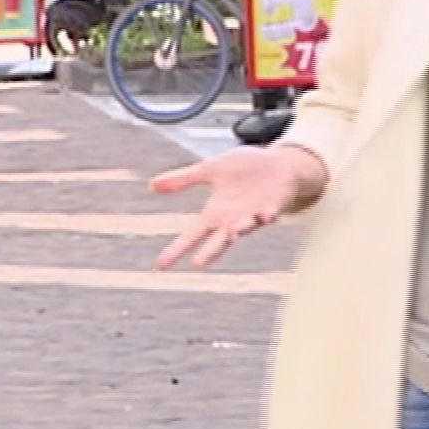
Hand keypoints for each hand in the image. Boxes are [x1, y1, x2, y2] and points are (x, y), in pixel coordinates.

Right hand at [149, 145, 322, 269]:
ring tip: (233, 232)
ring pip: (244, 227)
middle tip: (198, 263)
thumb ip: (183, 179)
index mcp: (215, 213)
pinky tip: (266, 216)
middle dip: (209, 251)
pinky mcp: (273, 206)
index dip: (177, 249)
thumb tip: (151, 185)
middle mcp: (232, 219)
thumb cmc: (244, 169)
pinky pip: (269, 214)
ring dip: (239, 230)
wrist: (276, 163)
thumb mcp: (209, 170)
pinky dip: (267, 216)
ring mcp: (253, 215)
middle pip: (218, 240)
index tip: (161, 265)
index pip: (193, 234)